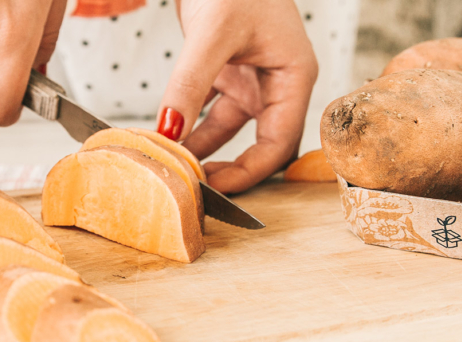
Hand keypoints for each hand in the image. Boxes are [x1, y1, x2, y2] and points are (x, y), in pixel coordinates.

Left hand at [157, 0, 316, 192]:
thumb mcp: (212, 33)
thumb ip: (190, 84)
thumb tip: (169, 132)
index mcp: (294, 75)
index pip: (279, 143)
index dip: (250, 172)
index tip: (215, 189)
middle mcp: (278, 81)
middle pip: (259, 144)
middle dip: (227, 168)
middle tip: (193, 186)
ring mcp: (253, 77)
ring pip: (229, 131)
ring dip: (203, 150)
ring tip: (174, 167)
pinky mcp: (228, 70)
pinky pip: (211, 111)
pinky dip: (190, 125)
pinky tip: (167, 138)